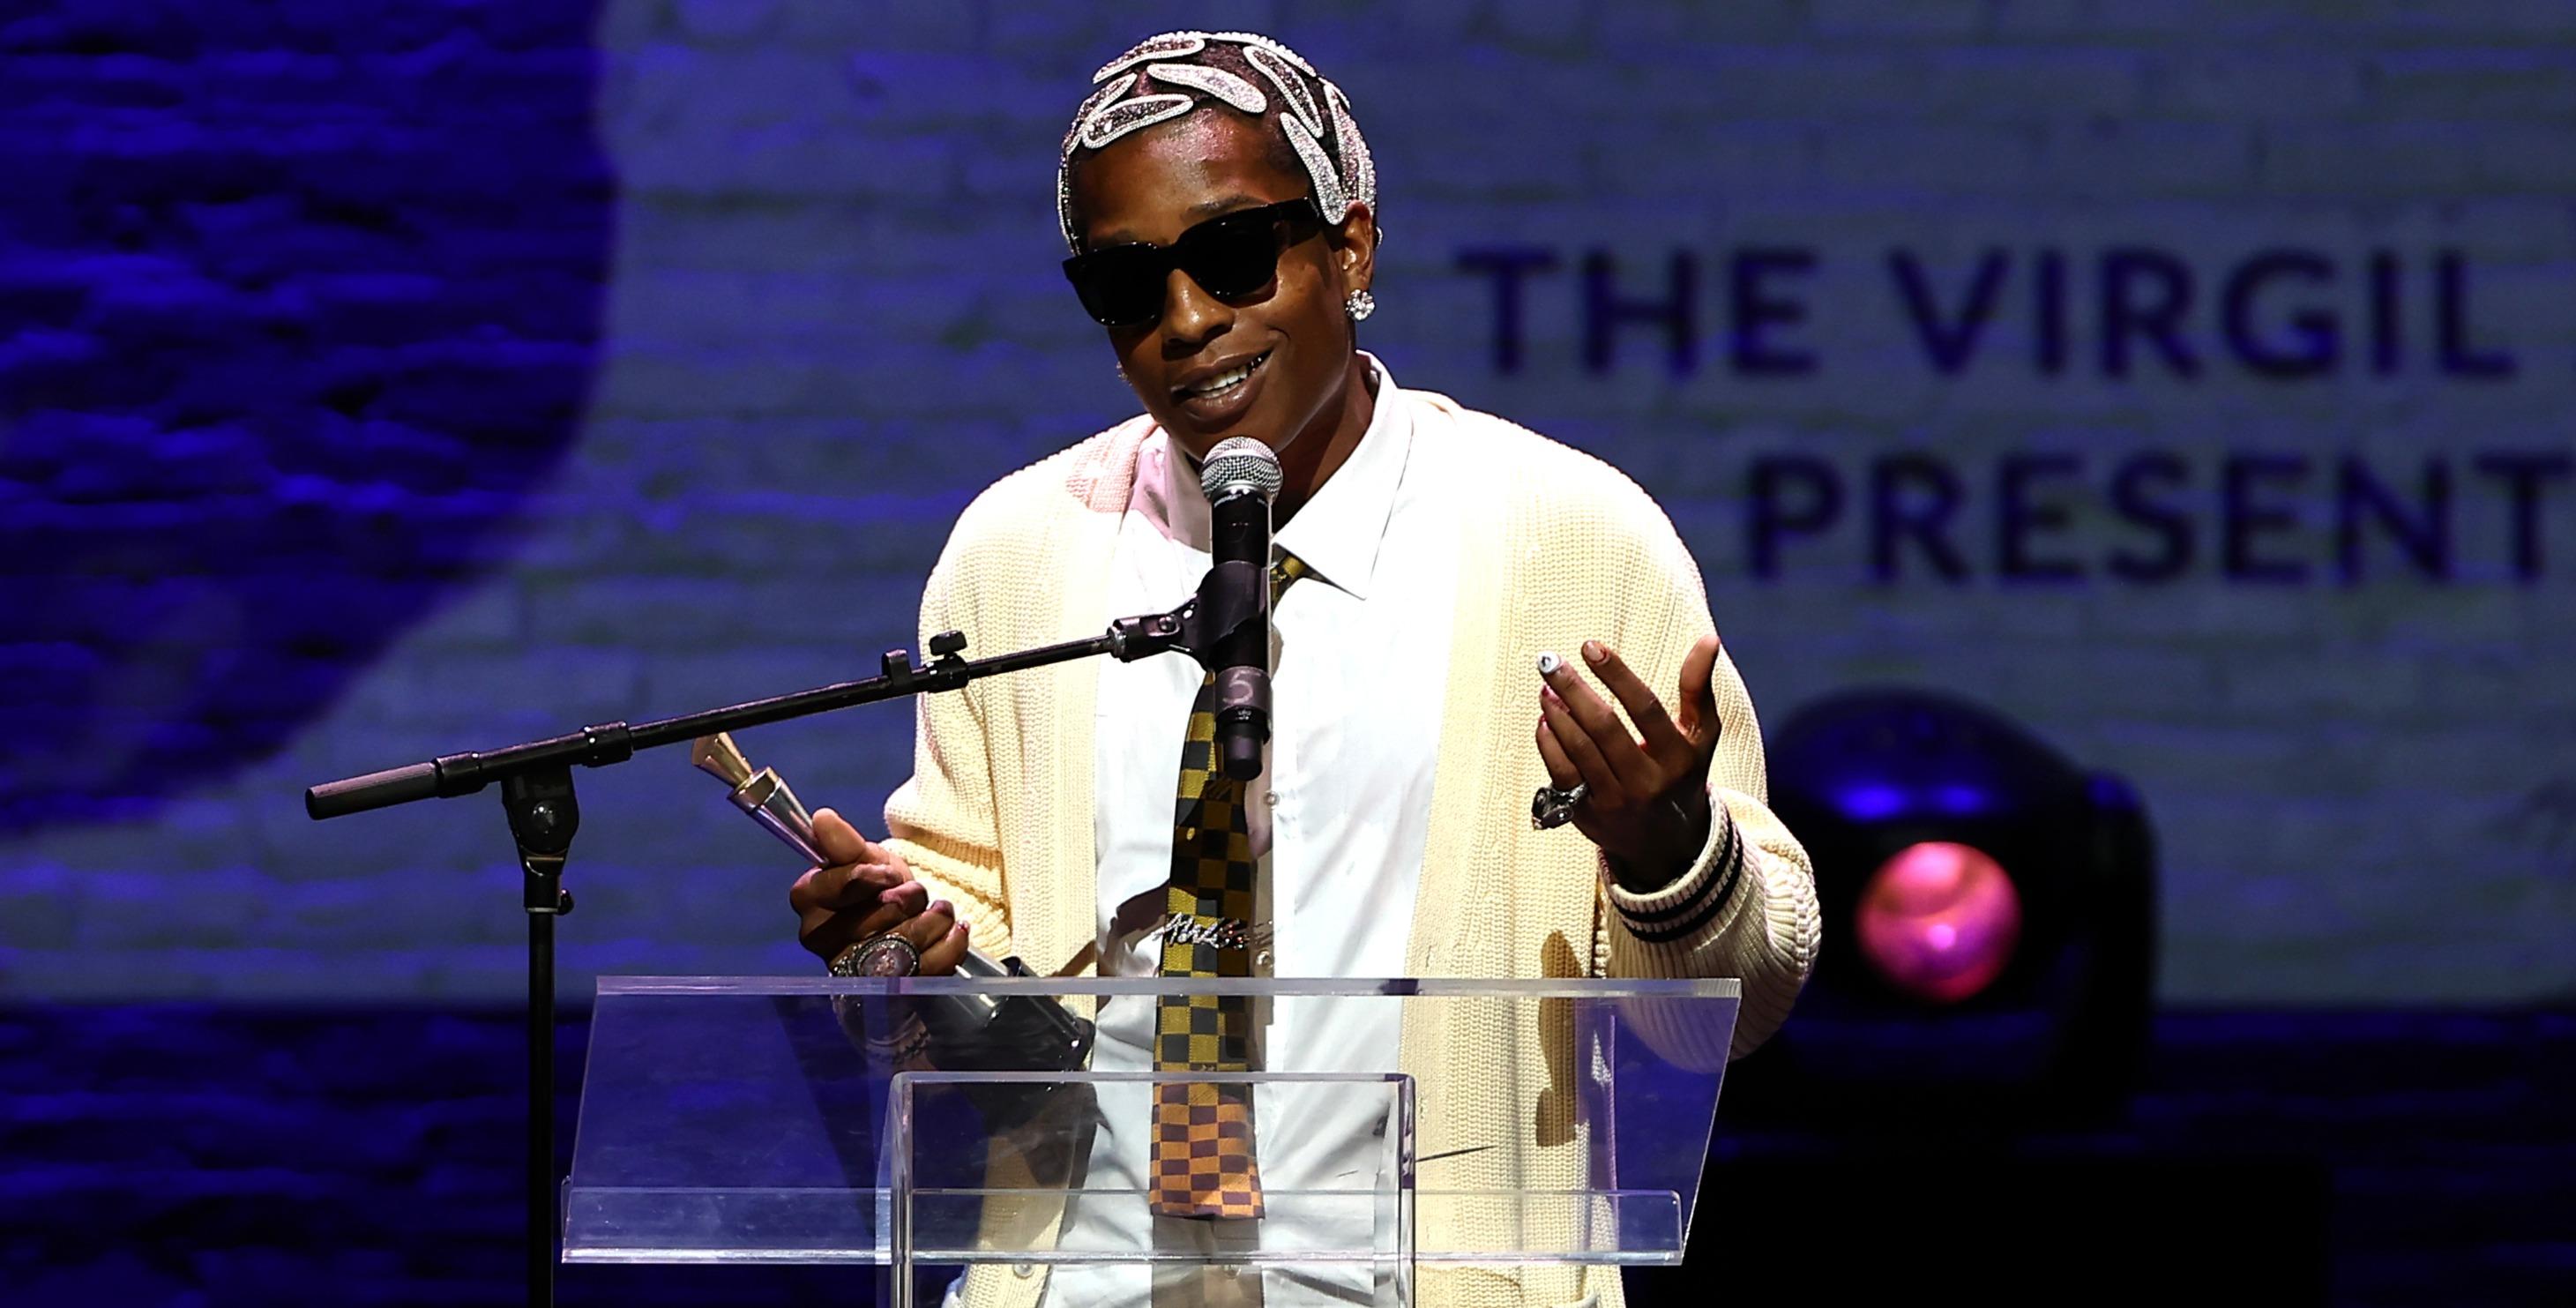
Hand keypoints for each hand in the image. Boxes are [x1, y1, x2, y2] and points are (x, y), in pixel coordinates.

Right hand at [788, 807, 971, 974]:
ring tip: (938, 912)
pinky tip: (953, 931)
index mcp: (810, 902)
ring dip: (934, 919)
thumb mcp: (867, 859)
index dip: (868, 877)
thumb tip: (822, 818)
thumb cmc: (880, 889)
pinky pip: (929, 969)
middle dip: (909, 898)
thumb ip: (846, 843)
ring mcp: (856, 972)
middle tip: (914, 895)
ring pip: (905, 944)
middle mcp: (823, 941)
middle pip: (877, 916)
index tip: (888, 875)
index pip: (834, 885)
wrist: (910, 922)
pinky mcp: (890, 992)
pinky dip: (951, 944)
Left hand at [1535, 635, 1725, 890]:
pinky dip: (1548, 743)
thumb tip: (1709, 639)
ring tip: (1546, 687)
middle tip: (1549, 661)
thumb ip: (1697, 687)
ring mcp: (1615, 801)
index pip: (1645, 708)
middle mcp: (1647, 782)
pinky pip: (1561, 773)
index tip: (1590, 646)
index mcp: (1677, 757)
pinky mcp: (1587, 815)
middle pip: (1604, 728)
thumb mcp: (1699, 734)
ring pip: (1579, 750)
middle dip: (1573, 690)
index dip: (1616, 674)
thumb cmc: (1681, 772)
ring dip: (1557, 714)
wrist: (1666, 842)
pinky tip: (1545, 720)